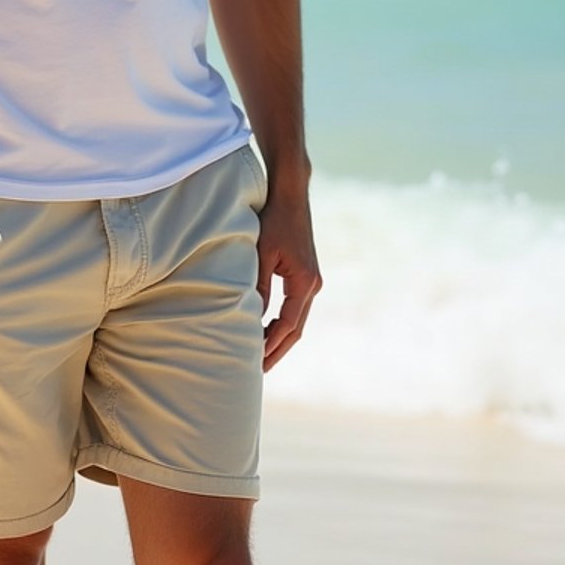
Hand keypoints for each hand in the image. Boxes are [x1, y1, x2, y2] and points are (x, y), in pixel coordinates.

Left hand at [256, 187, 321, 370]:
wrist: (291, 194)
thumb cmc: (274, 220)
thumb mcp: (262, 253)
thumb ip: (259, 285)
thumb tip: (251, 316)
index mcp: (304, 282)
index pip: (288, 324)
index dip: (272, 344)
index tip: (256, 361)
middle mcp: (313, 285)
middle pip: (296, 329)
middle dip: (278, 349)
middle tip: (259, 370)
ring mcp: (312, 280)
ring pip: (297, 320)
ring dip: (280, 337)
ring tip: (261, 355)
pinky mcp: (306, 274)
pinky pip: (296, 307)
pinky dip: (283, 322)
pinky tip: (266, 329)